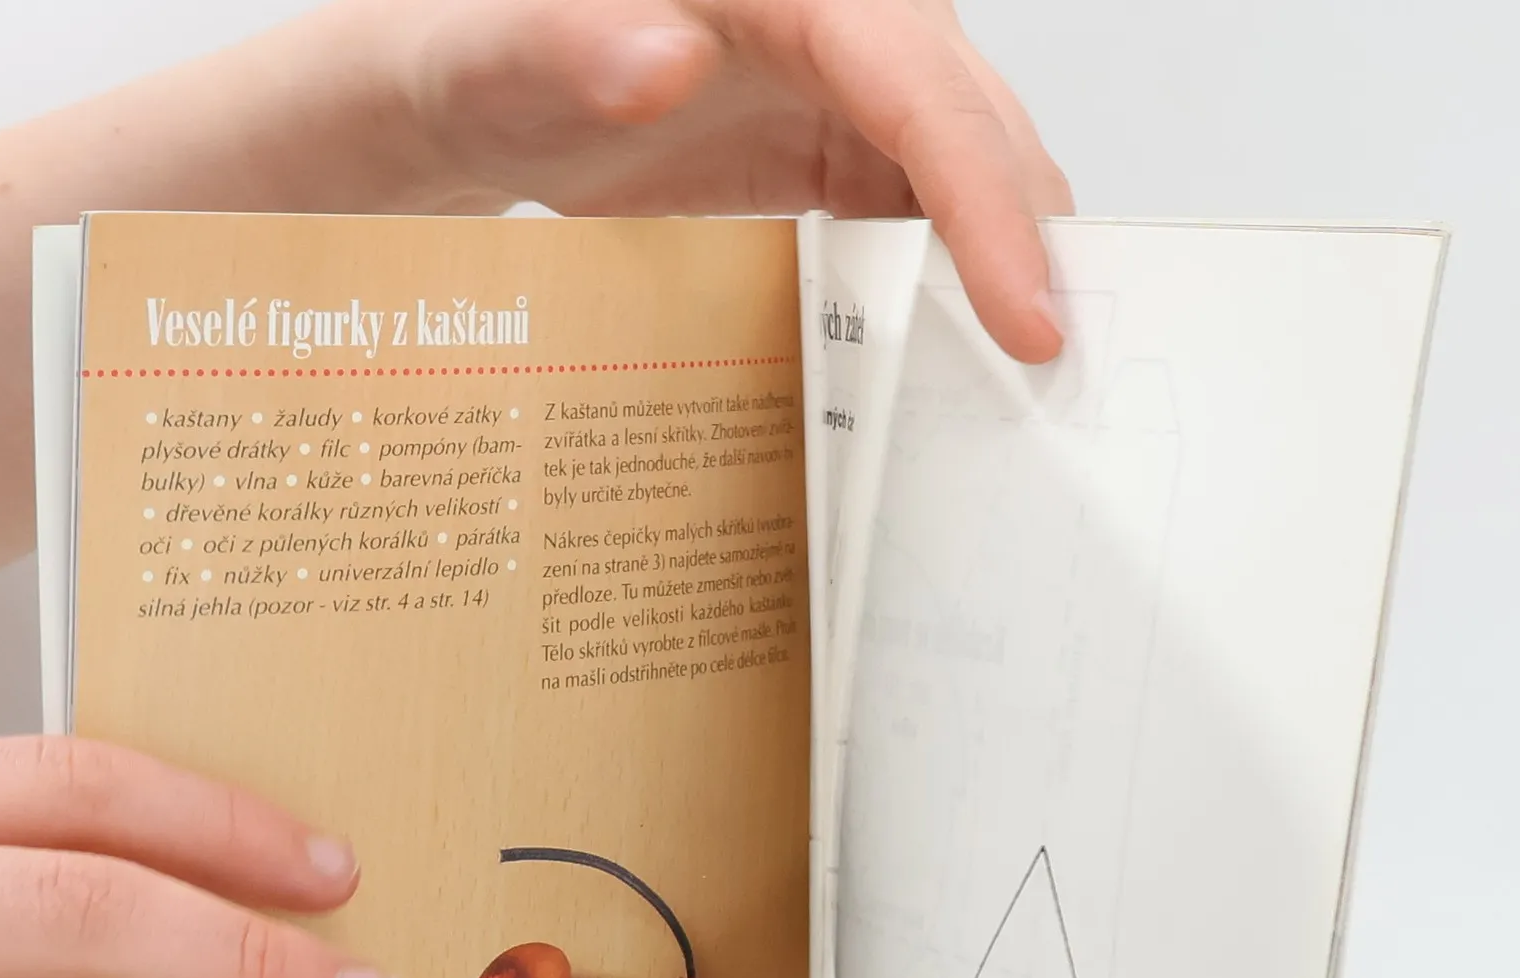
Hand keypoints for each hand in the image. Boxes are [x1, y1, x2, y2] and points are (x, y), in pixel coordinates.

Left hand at [363, 0, 1071, 361]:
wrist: (456, 98)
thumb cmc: (465, 59)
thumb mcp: (489, 56)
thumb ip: (565, 48)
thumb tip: (663, 63)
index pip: (921, 85)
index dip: (989, 205)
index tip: (1031, 322)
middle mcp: (834, 17)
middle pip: (973, 128)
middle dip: (1027, 252)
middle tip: (1063, 392)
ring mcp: (840, 82)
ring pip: (965, 173)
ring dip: (1002, 277)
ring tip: (1030, 397)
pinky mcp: (829, 144)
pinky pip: (919, 208)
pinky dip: (948, 285)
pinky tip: (956, 365)